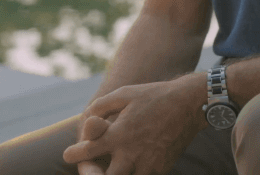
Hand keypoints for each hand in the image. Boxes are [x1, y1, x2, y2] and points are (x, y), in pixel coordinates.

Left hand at [62, 75, 206, 174]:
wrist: (190, 103)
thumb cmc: (154, 96)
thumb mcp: (124, 93)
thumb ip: (100, 106)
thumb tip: (86, 118)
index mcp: (120, 134)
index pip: (88, 151)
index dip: (75, 154)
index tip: (69, 154)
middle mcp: (132, 153)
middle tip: (91, 170)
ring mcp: (148, 164)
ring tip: (113, 167)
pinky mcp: (161, 169)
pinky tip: (130, 167)